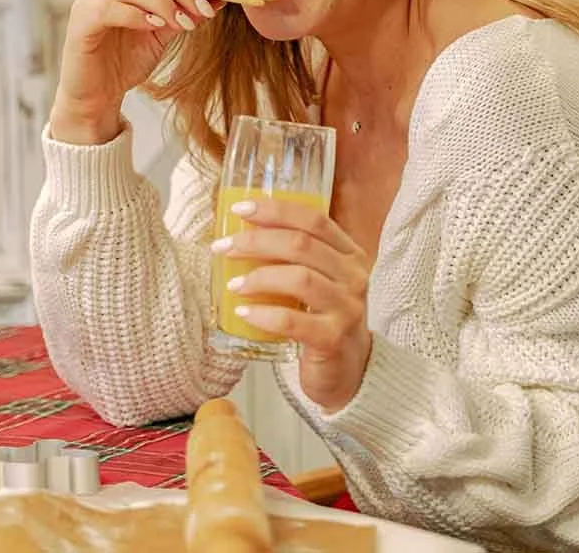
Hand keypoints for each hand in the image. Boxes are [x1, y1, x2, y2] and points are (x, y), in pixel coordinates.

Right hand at [51, 0, 224, 142]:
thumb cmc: (128, 60)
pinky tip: (155, 27)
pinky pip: (111, 8)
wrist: (99, 94)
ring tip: (184, 24)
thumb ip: (187, 10)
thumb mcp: (166, 30)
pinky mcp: (80, 20)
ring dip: (165, 2)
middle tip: (204, 8)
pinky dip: (139, 16)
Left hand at [212, 197, 372, 412]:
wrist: (350, 371)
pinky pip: (292, 321)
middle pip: (302, 245)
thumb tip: (245, 232)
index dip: (276, 210)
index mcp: (350, 254)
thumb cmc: (326, 319)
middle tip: (225, 246)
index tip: (241, 209)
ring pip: (299, 278)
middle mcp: (354, 277)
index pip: (314, 220)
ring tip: (233, 284)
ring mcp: (346, 308)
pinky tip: (243, 312)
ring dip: (259, 277)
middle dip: (257, 241)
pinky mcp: (332, 339)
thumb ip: (298, 257)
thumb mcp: (322, 280)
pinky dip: (263, 314)